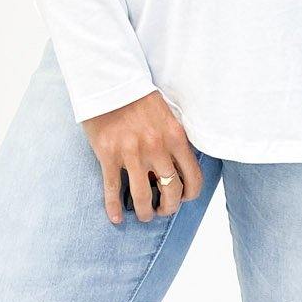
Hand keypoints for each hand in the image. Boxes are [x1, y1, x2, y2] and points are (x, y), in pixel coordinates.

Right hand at [81, 88, 204, 225]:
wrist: (109, 82)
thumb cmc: (139, 97)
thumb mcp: (168, 114)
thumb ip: (176, 138)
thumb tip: (181, 164)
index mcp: (175, 137)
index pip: (193, 177)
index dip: (190, 194)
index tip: (183, 198)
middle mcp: (156, 148)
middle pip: (170, 191)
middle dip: (168, 208)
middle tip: (163, 210)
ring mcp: (131, 153)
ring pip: (143, 196)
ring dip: (145, 212)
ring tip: (144, 215)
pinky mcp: (108, 155)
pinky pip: (113, 189)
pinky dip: (114, 208)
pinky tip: (117, 218)